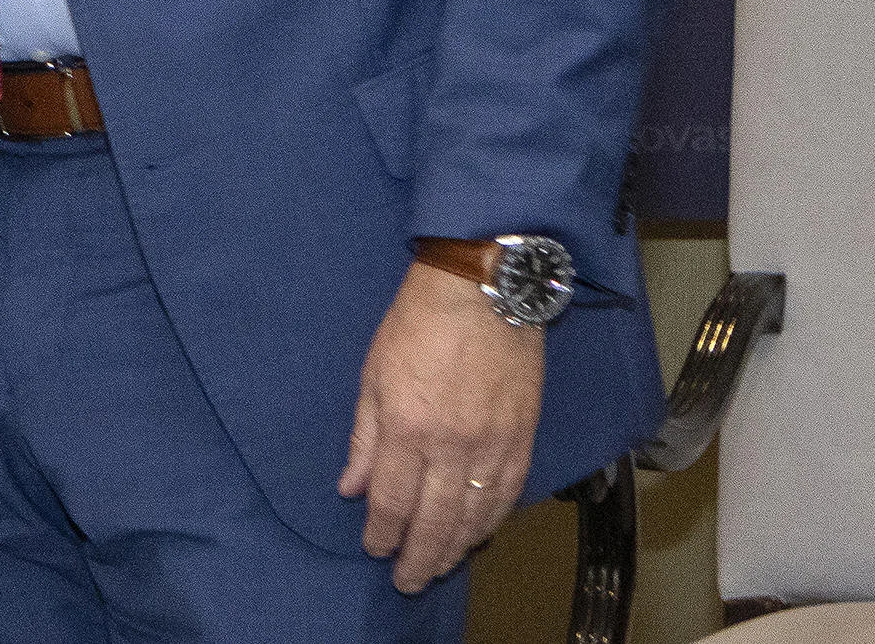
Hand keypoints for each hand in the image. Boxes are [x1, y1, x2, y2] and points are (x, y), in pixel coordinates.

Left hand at [339, 258, 545, 592]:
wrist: (482, 292)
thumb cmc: (416, 325)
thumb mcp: (372, 375)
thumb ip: (364, 438)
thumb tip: (351, 487)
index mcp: (407, 428)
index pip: (392, 500)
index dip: (383, 533)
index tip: (374, 550)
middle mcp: (451, 446)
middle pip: (435, 520)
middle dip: (419, 556)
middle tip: (407, 581)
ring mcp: (493, 445)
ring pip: (475, 515)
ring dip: (456, 548)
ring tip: (439, 567)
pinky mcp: (523, 439)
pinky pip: (507, 495)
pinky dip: (492, 521)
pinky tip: (478, 535)